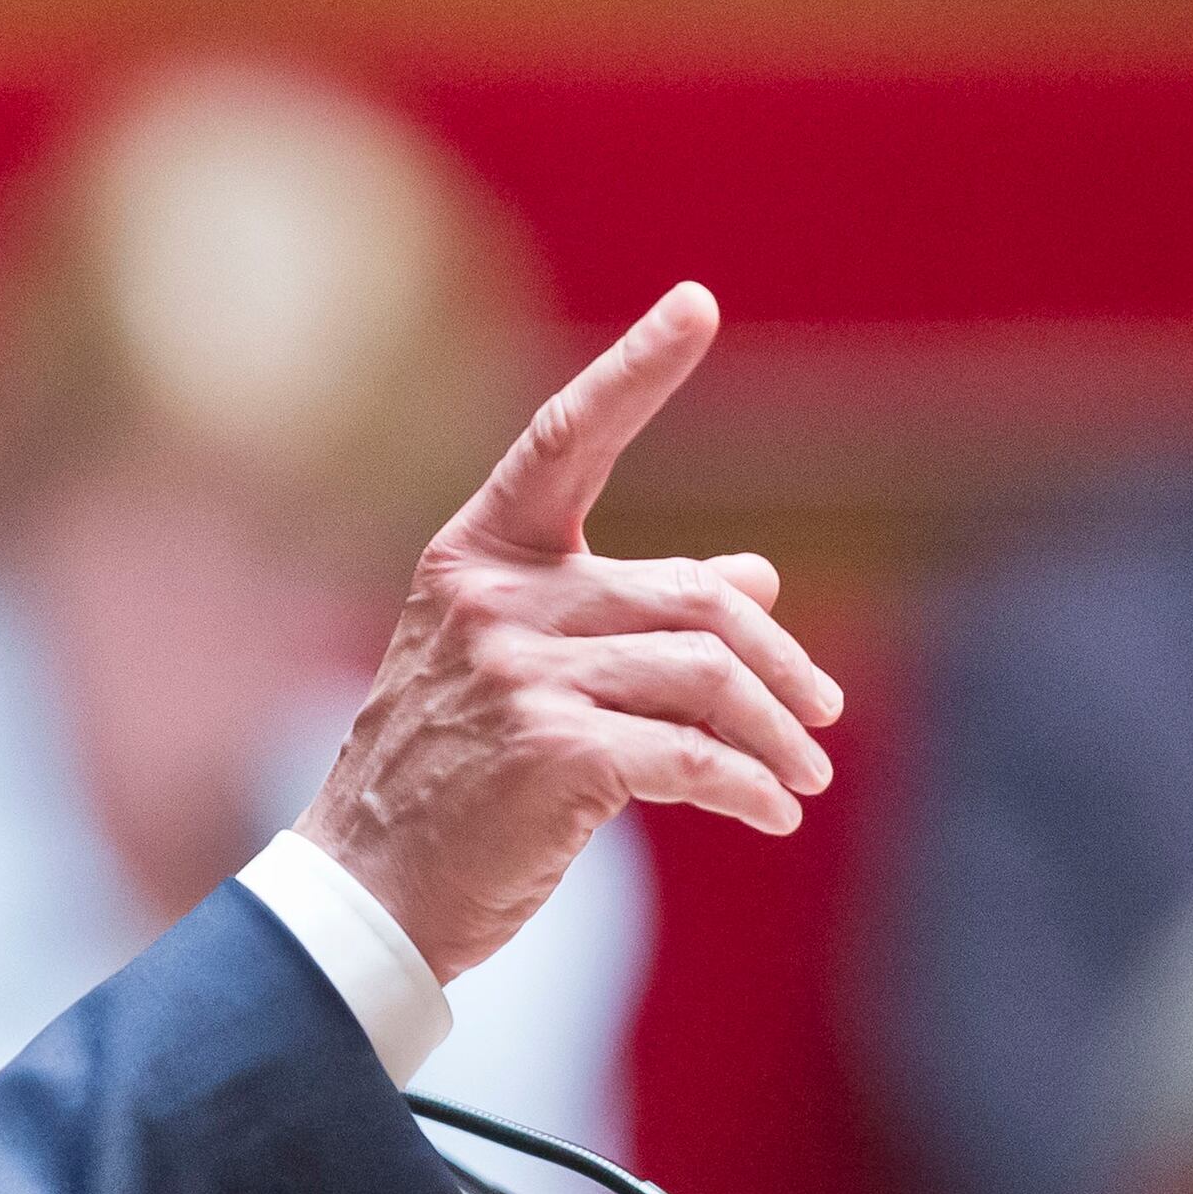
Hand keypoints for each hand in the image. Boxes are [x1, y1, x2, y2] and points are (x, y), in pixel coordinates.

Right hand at [295, 282, 840, 983]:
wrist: (369, 891)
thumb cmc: (446, 775)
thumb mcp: (519, 670)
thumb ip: (626, 612)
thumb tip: (759, 575)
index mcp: (476, 556)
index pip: (567, 438)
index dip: (637, 370)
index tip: (698, 303)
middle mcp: (496, 599)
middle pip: (692, 595)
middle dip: (778, 660)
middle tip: (823, 714)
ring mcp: (521, 673)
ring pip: (708, 675)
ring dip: (779, 734)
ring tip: (804, 778)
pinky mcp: (554, 753)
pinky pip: (695, 755)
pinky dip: (751, 787)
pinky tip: (770, 814)